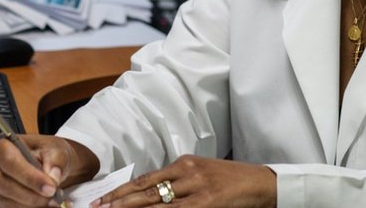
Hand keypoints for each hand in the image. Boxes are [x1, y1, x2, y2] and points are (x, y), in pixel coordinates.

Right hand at [0, 134, 98, 207]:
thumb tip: (52, 176)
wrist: (48, 161)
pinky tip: (43, 205)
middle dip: (31, 195)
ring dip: (30, 204)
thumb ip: (56, 160)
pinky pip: (8, 207)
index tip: (50, 187)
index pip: (10, 162)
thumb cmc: (47, 151)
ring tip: (51, 201)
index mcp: (2, 144)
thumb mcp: (56, 149)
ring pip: (6, 200)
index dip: (30, 177)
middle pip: (5, 184)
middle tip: (52, 196)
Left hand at [93, 155, 275, 207]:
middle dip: (119, 202)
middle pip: (145, 190)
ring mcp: (196, 188)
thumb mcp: (203, 175)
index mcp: (184, 163)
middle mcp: (187, 172)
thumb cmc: (233, 181)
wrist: (262, 184)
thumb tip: (152, 194)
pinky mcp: (206, 202)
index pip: (146, 178)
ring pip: (156, 203)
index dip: (122, 191)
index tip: (103, 200)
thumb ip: (180, 182)